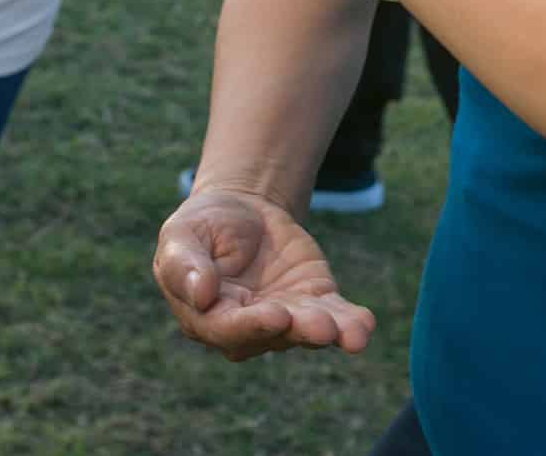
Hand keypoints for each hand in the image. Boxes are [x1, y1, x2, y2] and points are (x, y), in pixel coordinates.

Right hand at [153, 186, 375, 361]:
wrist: (241, 210)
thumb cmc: (202, 226)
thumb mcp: (181, 234)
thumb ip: (185, 265)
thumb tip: (201, 295)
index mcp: (208, 317)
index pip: (230, 329)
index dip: (253, 325)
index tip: (276, 315)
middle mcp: (249, 327)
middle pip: (275, 335)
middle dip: (300, 331)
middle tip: (322, 329)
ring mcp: (285, 317)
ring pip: (307, 330)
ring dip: (332, 332)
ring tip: (353, 334)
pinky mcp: (314, 302)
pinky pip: (335, 316)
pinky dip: (350, 323)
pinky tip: (364, 324)